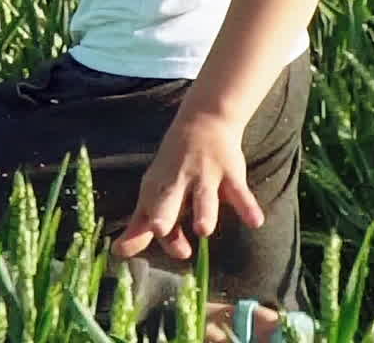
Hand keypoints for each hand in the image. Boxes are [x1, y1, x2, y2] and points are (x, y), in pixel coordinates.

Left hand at [110, 110, 263, 262]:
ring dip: (204, 211)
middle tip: (158, 229)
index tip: (160, 242)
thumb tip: (117, 252)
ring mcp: (205, 176)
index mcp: (157, 188)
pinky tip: (255, 222)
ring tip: (203, 229)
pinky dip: (247, 206)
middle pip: (169, 201)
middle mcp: (178, 182)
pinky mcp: (229, 173)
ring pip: (204, 197)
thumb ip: (139, 224)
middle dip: (163, 214)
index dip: (155, 233)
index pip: (152, 215)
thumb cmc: (175, 167)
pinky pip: (240, 192)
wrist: (203, 121)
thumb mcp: (154, 191)